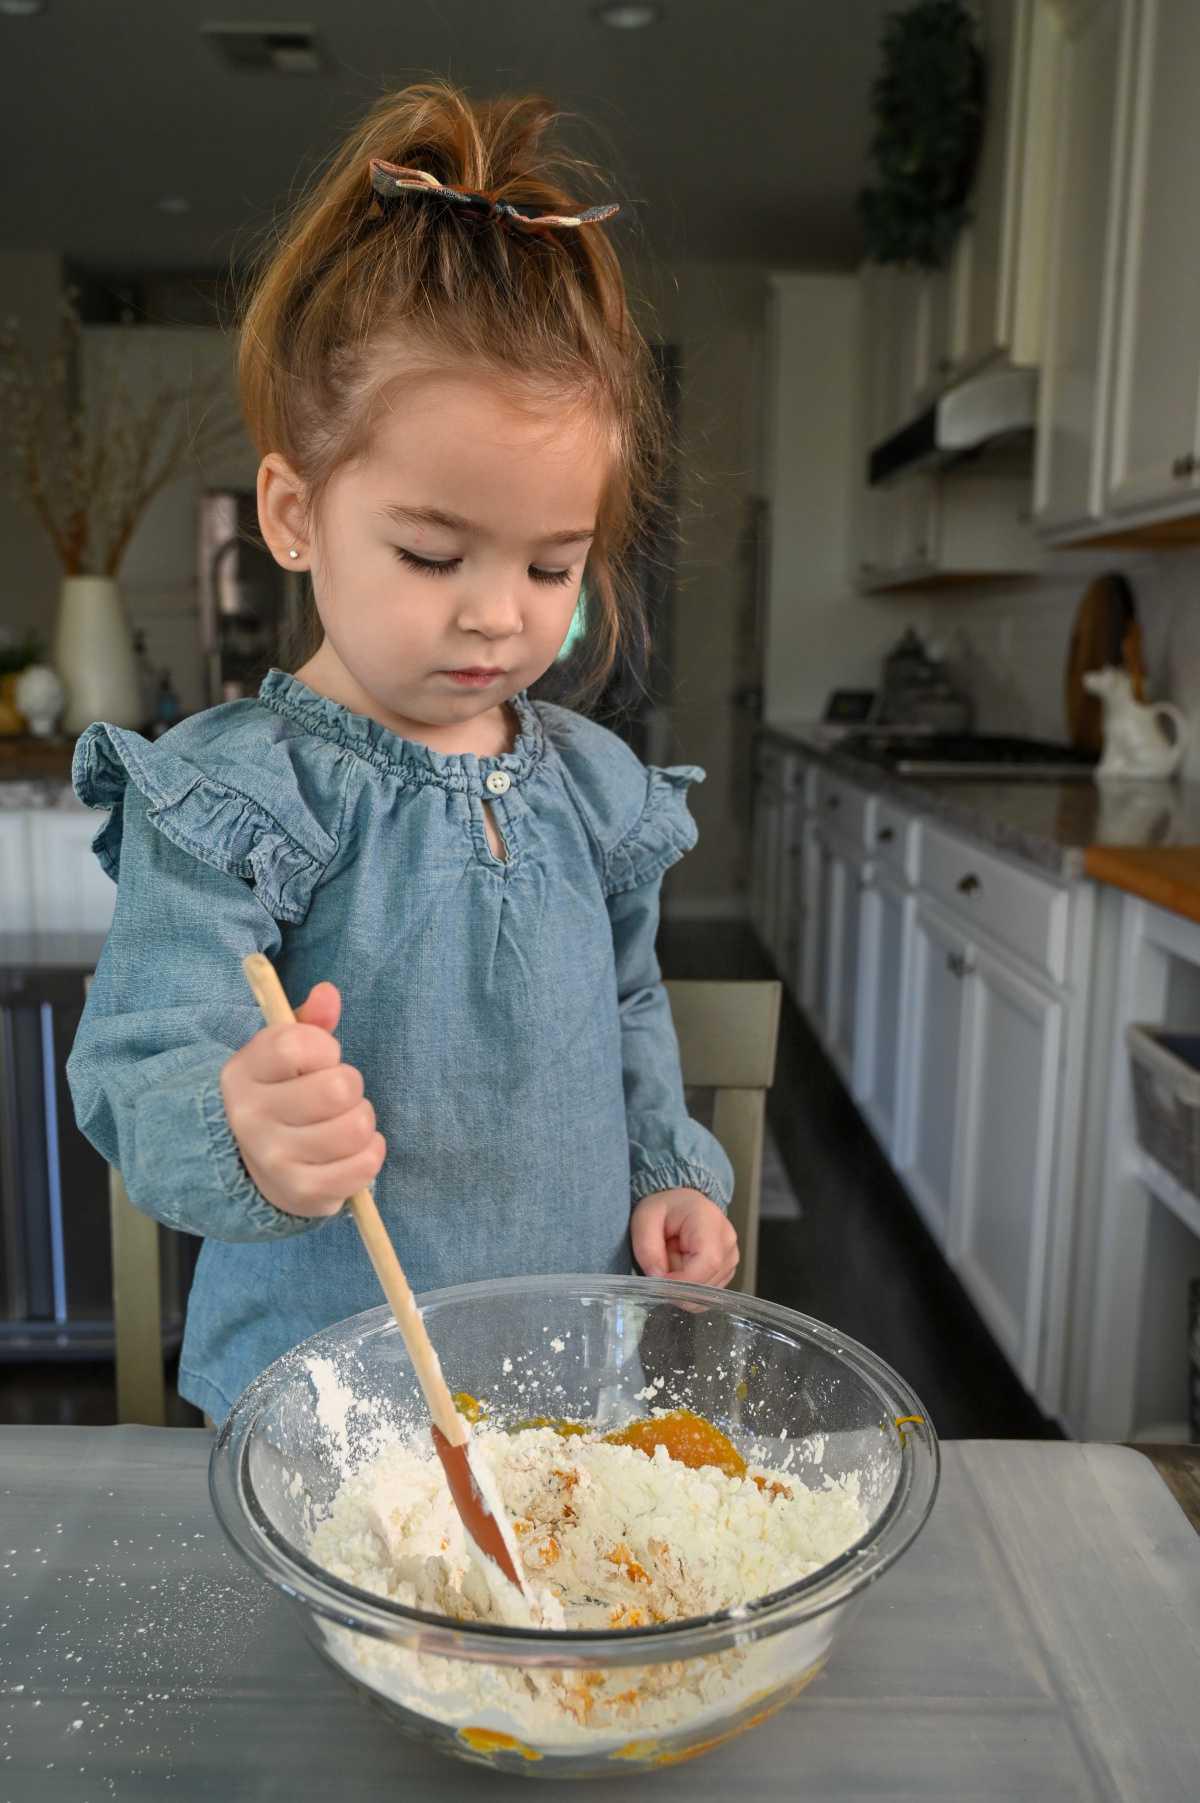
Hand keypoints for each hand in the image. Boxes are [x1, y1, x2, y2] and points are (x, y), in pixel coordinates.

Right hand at [219, 981, 385, 1218]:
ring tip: (344, 1121)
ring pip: (355, 1128)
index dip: (325, 1048)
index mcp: (243, 1073)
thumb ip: (309, 1021)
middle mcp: (251, 1117)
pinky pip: (363, 1167)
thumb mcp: (281, 1055)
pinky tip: (352, 1150)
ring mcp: (274, 1159)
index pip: (295, 1044)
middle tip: (338, 1095)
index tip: (321, 1058)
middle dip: (351, 1086)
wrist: (243, 1163)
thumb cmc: (277, 1095)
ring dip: (362, 1120)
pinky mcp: (301, 1192)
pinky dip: (370, 1153)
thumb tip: (329, 993)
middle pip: (338, 1089)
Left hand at [630, 1188, 738, 1288]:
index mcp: (710, 1222)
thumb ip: (647, 1248)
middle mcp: (727, 1241)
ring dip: (683, 1285)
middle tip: (661, 1264)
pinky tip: (681, 1267)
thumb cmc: (664, 1209)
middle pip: (706, 1282)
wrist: (679, 1206)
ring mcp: (730, 1258)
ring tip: (673, 1261)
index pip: (708, 1262)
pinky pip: (706, 1294)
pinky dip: (689, 1287)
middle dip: (678, 1284)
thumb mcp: (644, 1220)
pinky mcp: (727, 1271)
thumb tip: (658, 1278)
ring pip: (705, 1293)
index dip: (683, 1280)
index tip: (659, 1282)